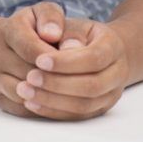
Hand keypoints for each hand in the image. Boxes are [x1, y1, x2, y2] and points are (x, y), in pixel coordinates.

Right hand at [0, 2, 66, 117]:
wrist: (14, 46)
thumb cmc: (38, 29)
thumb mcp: (46, 14)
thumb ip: (52, 19)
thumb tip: (53, 34)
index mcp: (8, 29)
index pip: (31, 48)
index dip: (55, 59)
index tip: (76, 65)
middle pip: (27, 73)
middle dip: (55, 79)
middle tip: (79, 82)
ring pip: (23, 93)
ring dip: (48, 95)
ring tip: (70, 93)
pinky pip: (20, 108)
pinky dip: (40, 107)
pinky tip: (57, 101)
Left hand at [15, 18, 129, 119]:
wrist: (100, 49)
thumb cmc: (82, 34)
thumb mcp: (75, 25)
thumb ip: (69, 33)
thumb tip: (61, 46)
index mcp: (113, 46)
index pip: (93, 58)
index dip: (66, 62)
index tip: (39, 60)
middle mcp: (117, 73)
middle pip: (91, 86)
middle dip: (57, 84)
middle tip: (29, 77)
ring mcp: (110, 94)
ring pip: (85, 105)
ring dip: (53, 101)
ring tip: (25, 91)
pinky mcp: (99, 109)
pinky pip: (78, 116)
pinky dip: (54, 111)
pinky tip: (32, 103)